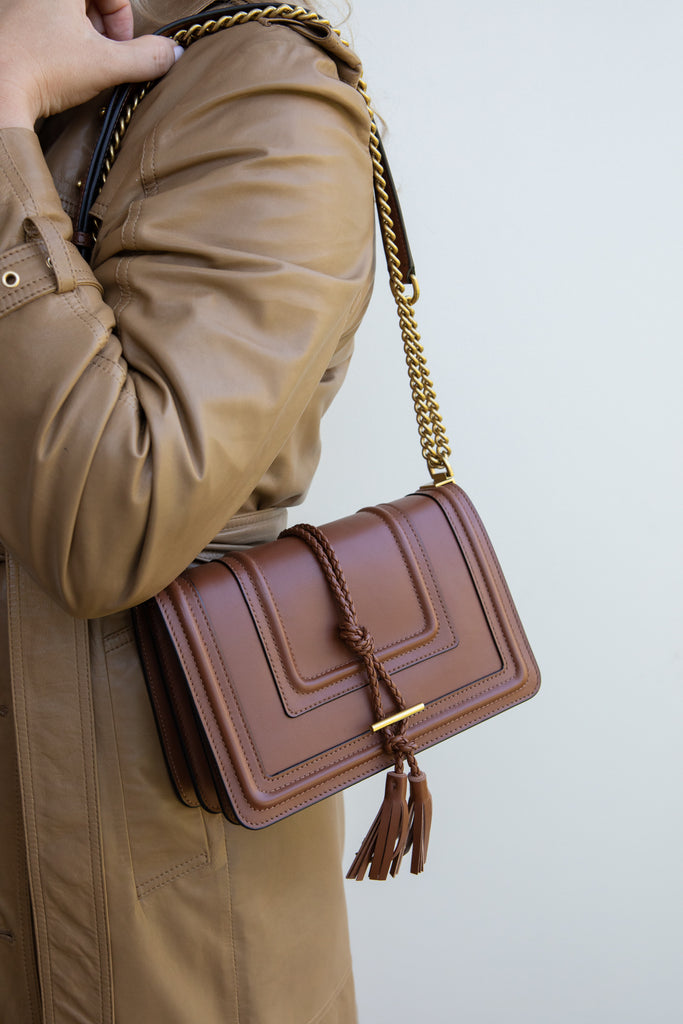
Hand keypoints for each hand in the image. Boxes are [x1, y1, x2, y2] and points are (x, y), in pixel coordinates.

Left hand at [0, 0, 180, 128]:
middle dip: (101, 30)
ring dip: (80, 38)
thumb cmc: (42, 70)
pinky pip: (42, 24)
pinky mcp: (8, 24)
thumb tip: (173, 53)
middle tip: (99, 59)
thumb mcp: (105, 65)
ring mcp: (19, 5)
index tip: (119, 49)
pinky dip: (56, 43)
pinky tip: (53, 68)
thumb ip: (146, 58)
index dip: (122, 21)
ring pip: (65, 13)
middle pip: (88, 0)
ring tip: (75, 66)